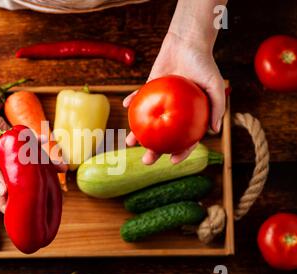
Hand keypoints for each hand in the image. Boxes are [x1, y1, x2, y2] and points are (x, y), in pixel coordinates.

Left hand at [123, 31, 225, 163]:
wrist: (188, 42)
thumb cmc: (204, 63)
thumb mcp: (216, 85)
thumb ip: (217, 107)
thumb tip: (214, 131)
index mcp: (191, 115)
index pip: (186, 139)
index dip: (180, 152)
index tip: (172, 161)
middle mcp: (175, 112)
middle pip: (163, 136)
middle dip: (154, 151)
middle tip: (147, 160)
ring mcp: (161, 102)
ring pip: (148, 122)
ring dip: (138, 133)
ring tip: (129, 142)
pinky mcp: (150, 88)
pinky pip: (139, 97)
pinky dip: (132, 101)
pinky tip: (126, 106)